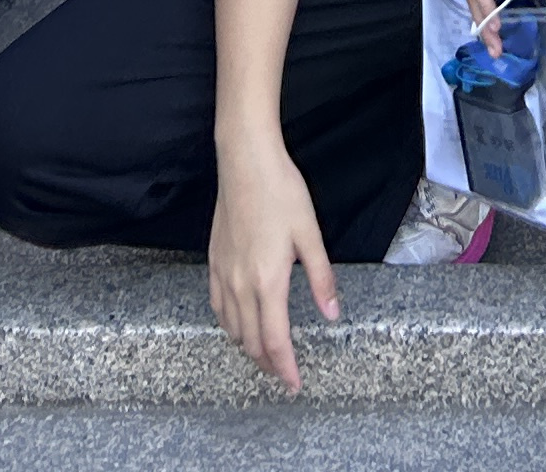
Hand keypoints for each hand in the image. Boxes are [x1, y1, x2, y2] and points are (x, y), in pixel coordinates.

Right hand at [209, 137, 339, 393]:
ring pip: (231, 328)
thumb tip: (332, 313)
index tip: (294, 385)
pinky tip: (238, 323)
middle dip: (268, 363)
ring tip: (265, 354)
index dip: (285, 368)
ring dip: (248, 347)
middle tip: (284, 374)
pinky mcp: (213, 261)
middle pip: (250, 341)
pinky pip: (218, 307)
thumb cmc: (281, 192)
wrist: (245, 160)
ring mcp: (223, 273)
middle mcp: (241, 284)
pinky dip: (229, 325)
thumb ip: (321, 278)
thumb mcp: (310, 234)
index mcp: (268, 280)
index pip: (275, 340)